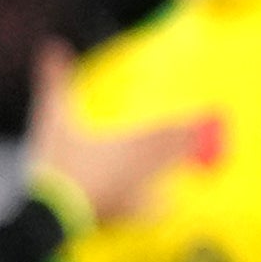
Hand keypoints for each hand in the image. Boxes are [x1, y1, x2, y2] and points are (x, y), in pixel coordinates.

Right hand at [20, 47, 218, 226]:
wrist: (50, 211)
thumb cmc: (55, 161)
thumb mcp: (52, 118)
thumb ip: (54, 81)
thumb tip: (52, 45)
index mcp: (130, 144)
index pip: (168, 131)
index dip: (189, 125)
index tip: (209, 115)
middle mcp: (142, 169)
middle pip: (174, 154)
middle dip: (190, 144)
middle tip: (210, 135)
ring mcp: (138, 196)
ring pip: (170, 178)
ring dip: (178, 168)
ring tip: (197, 162)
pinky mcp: (129, 217)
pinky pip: (155, 209)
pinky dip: (163, 204)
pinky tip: (168, 201)